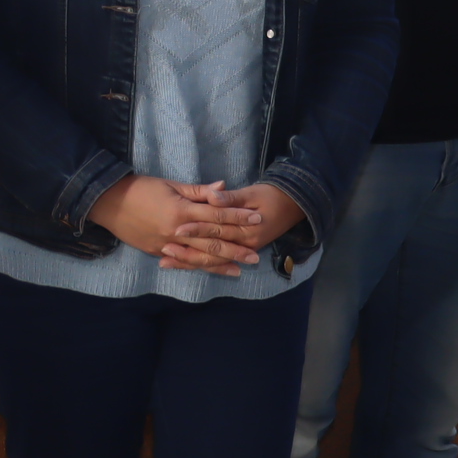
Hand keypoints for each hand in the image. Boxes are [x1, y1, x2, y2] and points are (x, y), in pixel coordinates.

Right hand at [88, 175, 262, 276]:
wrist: (109, 202)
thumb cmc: (140, 188)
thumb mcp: (170, 184)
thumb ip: (198, 191)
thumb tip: (223, 188)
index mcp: (182, 210)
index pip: (217, 215)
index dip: (238, 217)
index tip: (257, 219)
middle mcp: (177, 230)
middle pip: (212, 241)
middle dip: (236, 247)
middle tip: (256, 254)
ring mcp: (167, 243)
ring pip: (200, 256)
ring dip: (222, 263)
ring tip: (241, 268)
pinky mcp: (157, 251)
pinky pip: (183, 261)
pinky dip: (199, 267)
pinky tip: (213, 270)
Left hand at [168, 182, 308, 270]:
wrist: (293, 205)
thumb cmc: (271, 195)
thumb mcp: (251, 193)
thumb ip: (230, 198)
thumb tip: (214, 196)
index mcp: (246, 228)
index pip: (217, 229)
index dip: (196, 228)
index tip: (176, 228)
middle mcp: (245, 243)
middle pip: (212, 249)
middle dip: (187, 250)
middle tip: (164, 247)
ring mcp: (244, 249)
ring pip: (213, 259)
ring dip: (189, 260)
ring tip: (166, 261)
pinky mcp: (242, 251)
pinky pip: (218, 261)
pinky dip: (200, 263)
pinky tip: (182, 264)